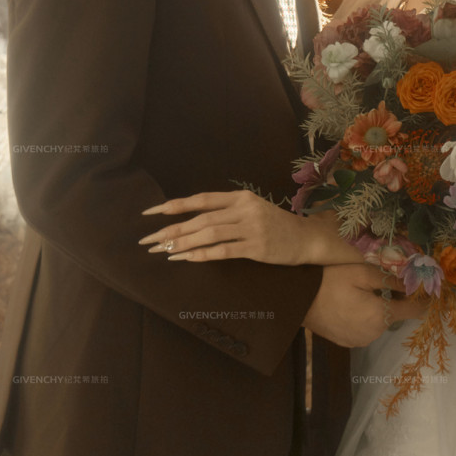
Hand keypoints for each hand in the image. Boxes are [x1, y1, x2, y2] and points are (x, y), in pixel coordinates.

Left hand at [138, 189, 363, 266]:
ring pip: (209, 234)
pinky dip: (201, 255)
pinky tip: (185, 259)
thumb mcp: (251, 209)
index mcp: (240, 197)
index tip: (151, 212)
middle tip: (149, 241)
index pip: (201, 199)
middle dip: (171, 229)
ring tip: (163, 251)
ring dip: (182, 243)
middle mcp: (244, 209)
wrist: (306, 239)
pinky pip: (222, 251)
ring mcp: (251, 228)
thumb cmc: (274, 225)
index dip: (175, 205)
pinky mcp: (256, 247)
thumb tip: (190, 220)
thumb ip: (226, 211)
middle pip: (200, 218)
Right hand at [302, 264, 429, 347]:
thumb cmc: (331, 280)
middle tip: (382, 282)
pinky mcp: (348, 343)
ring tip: (361, 292)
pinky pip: (365, 329)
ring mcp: (360, 341)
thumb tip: (414, 284)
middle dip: (394, 300)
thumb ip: (390, 280)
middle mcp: (374, 333)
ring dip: (378, 309)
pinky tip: (351, 304)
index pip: (414, 310)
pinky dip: (364, 318)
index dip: (423, 299)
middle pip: (395, 315)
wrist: (297, 299)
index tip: (428, 289)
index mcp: (381, 315)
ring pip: (380, 322)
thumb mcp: (362, 273)